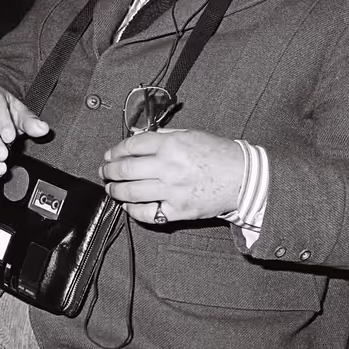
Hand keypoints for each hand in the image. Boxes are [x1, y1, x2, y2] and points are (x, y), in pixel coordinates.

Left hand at [99, 129, 242, 223]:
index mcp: (171, 144)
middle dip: (109, 171)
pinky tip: (127, 205)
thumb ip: (161, 135)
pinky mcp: (178, 211)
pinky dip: (132, 210)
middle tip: (104, 172)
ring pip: (131, 192)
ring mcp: (172, 191)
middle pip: (126, 169)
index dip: (115, 150)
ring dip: (115, 190)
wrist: (244, 178)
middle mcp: (169, 167)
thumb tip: (136, 134)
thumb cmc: (218, 154)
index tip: (109, 155)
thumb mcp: (190, 134)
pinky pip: (147, 213)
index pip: (132, 146)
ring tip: (110, 189)